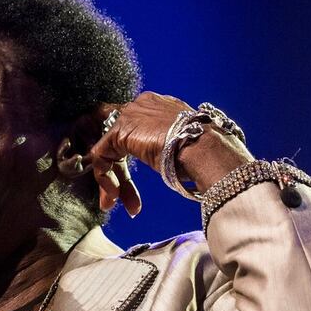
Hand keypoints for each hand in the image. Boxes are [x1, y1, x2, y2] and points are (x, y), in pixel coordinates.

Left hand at [85, 92, 252, 213]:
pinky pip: (102, 155)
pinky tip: (115, 195)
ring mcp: (132, 115)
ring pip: (111, 150)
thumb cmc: (209, 154)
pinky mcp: (120, 130)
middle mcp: (144, 106)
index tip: (139, 184)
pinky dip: (105, 177)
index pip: (139, 132)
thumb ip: (173, 149)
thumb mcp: (189, 148)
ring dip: (114, 181)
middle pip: (123, 142)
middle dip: (124, 176)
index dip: (136, 161)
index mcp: (163, 108)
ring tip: (120, 204)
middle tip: (130, 202)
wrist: (208, 149)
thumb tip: (175, 165)